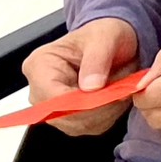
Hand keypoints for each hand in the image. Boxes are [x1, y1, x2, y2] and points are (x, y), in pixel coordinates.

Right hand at [20, 17, 138, 136]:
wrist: (115, 40)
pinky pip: (89, 127)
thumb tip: (91, 87)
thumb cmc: (105, 34)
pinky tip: (115, 97)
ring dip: (105, 112)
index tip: (108, 94)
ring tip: (118, 89)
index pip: (52, 98)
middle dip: (97, 108)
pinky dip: (107, 115)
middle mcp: (40, 89)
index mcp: (40, 65)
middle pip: (63, 116)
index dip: (81, 102)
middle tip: (120, 90)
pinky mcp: (69, 117)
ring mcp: (53, 107)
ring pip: (77, 125)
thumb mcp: (106, 36)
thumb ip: (97, 59)